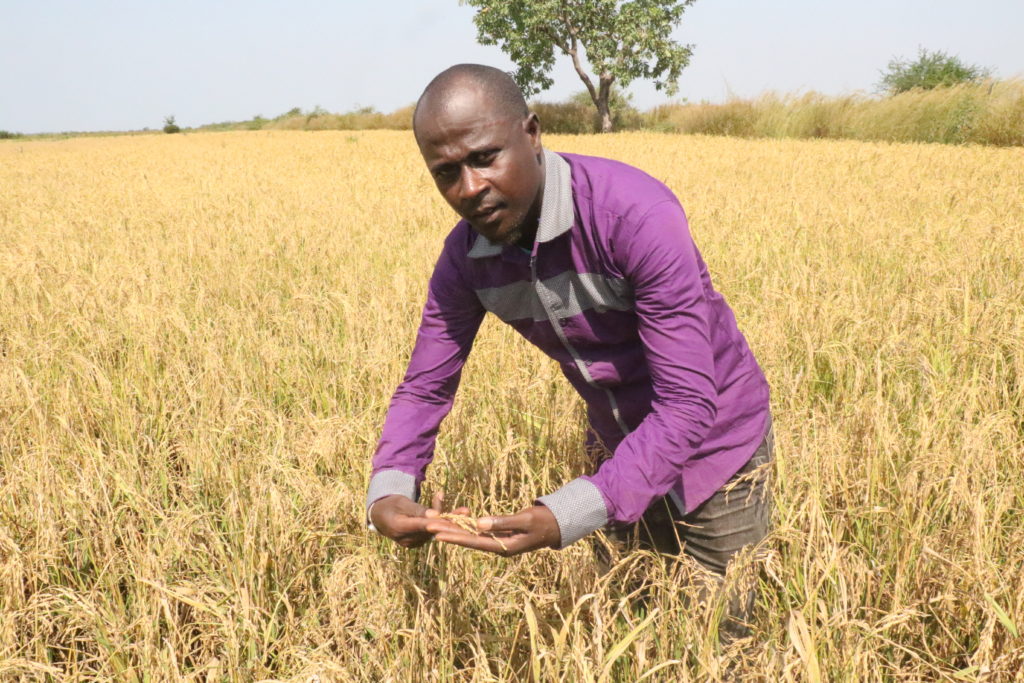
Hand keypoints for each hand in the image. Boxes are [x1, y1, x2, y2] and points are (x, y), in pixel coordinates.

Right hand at [369, 491, 468, 548]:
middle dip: (450, 520)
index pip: (422, 526)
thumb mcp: (402, 502)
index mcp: (399, 528)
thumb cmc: (391, 505)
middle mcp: (407, 539)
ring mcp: (413, 543)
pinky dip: (441, 522)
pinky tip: (454, 513)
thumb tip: (434, 515)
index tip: (453, 520)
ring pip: (435, 530)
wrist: (380, 516)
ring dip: (449, 519)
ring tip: (464, 510)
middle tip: (466, 513)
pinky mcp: (418, 542)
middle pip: (432, 529)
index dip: (438, 523)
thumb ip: (418, 510)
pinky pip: (433, 531)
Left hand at [427, 505, 560, 555]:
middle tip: (429, 525)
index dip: (455, 537)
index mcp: (504, 547)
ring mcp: (499, 542)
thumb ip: (502, 522)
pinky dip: (467, 526)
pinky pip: (480, 532)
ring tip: (436, 523)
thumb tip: (479, 523)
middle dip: (449, 532)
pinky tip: (455, 523)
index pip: (474, 542)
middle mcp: (499, 547)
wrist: (557, 526)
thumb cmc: (543, 521)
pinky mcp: (500, 536)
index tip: (437, 533)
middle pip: (469, 540)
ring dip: (455, 529)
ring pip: (472, 536)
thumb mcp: (525, 520)